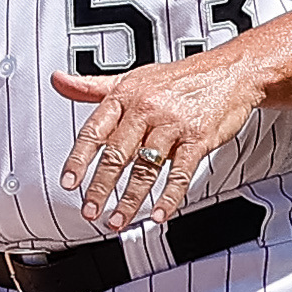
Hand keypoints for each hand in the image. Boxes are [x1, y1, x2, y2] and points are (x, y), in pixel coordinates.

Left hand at [51, 49, 265, 232]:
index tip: (69, 182)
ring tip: (117, 220)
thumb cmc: (179, 78)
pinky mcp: (198, 138)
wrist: (231, 71)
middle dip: (101, 187)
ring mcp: (173, 124)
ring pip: (146, 167)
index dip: (79, 159)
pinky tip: (158, 214)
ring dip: (130, 199)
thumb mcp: (132, 77)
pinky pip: (180, 172)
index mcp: (126, 95)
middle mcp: (147, 109)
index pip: (95, 130)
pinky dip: (169, 197)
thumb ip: (93, 87)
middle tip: (90, 211)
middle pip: (117, 154)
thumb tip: (60, 82)